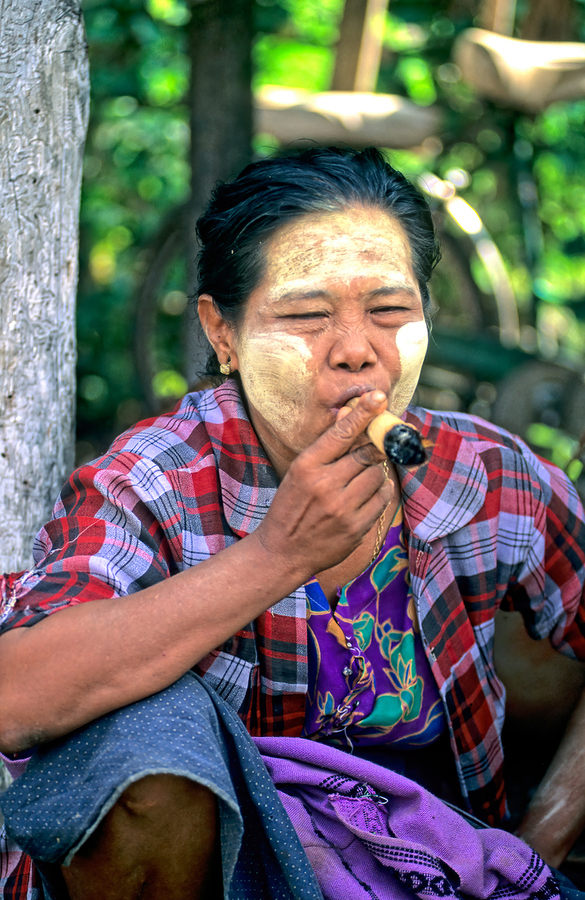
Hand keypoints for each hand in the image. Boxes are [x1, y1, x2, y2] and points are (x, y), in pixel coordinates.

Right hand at [253, 391, 395, 580]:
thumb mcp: (299, 472)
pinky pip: (382, 498)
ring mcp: (342, 507)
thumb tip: (348, 415)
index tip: (379, 397)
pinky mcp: (356, 526)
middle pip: (366, 453)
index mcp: (306, 466)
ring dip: (375, 473)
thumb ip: (325, 448)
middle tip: (376, 446)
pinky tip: (366, 494)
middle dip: (374, 448)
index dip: (363, 413)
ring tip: (360, 479)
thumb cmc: (292, 506)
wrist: (284, 551)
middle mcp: (325, 485)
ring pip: (377, 475)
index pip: (341, 433)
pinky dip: (380, 491)